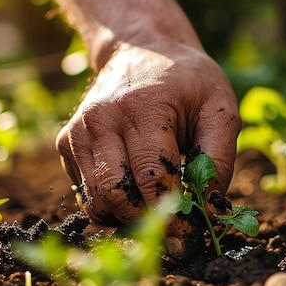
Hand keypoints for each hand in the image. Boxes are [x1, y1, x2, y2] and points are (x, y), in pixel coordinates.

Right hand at [56, 40, 240, 223]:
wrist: (140, 50)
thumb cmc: (187, 82)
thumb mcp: (219, 108)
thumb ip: (218, 159)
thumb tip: (209, 210)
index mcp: (142, 108)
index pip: (151, 178)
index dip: (172, 214)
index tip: (191, 233)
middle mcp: (101, 119)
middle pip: (117, 195)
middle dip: (147, 224)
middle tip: (174, 236)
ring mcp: (77, 132)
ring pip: (96, 201)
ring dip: (127, 219)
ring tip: (155, 213)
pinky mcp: (66, 143)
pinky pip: (86, 193)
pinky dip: (111, 206)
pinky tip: (134, 193)